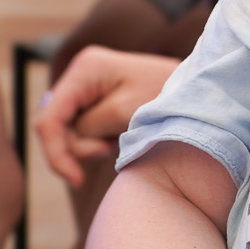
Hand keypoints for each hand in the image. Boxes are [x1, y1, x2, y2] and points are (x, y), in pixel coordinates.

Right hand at [35, 46, 180, 187]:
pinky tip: (119, 136)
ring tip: (120, 139)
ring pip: (69, 129)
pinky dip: (98, 139)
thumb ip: (88, 127)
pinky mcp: (98, 99)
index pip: (49, 118)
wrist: (200, 93)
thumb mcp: (124, 114)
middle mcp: (81, 73)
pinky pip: (84, 127)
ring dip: (90, 143)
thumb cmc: (166, 99)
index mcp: (85, 69)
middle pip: (56, 125)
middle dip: (78, 147)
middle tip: (110, 150)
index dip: (56, 153)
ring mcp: (89, 85)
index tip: (76, 180)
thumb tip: (68, 137)